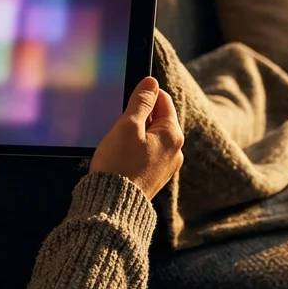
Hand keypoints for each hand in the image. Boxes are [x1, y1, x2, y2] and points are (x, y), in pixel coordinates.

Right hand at [91, 76, 184, 199]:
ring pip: (150, 137)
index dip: (143, 96)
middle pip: (157, 119)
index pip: (163, 100)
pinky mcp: (155, 177)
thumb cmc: (118, 166)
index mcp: (173, 135)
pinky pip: (147, 154)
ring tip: (118, 147)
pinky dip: (134, 151)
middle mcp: (175, 151)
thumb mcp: (127, 126)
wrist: (112, 206)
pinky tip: (121, 159)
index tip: (126, 101)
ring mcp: (166, 166)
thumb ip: (141, 101)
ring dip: (134, 136)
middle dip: (137, 119)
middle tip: (119, 129)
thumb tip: (151, 82)